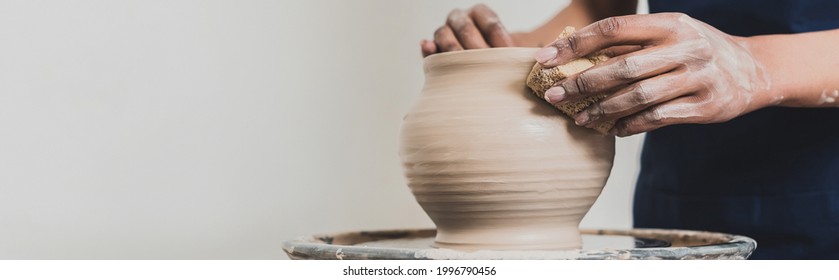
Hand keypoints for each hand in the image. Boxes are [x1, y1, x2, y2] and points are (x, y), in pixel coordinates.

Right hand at [421, 4, 515, 56]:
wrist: (485, 65)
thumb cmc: (501, 57)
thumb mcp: (511, 51)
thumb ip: (516, 51)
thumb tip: (534, 55)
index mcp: (481, 13)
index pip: (490, 24)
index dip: (500, 41)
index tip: (508, 58)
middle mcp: (461, 18)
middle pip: (466, 28)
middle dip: (476, 47)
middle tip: (485, 63)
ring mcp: (444, 31)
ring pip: (443, 34)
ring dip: (452, 48)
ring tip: (460, 61)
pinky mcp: (432, 48)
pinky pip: (427, 47)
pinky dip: (428, 48)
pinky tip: (429, 49)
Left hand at [534, 13, 771, 136]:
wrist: (755, 70)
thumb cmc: (696, 51)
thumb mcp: (670, 35)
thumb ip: (630, 45)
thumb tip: (573, 57)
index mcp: (670, 24)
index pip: (614, 29)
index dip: (576, 44)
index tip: (546, 58)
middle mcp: (686, 47)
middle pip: (622, 67)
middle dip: (582, 83)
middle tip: (555, 96)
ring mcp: (698, 78)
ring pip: (638, 97)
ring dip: (603, 110)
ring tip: (579, 119)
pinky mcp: (706, 107)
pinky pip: (658, 118)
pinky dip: (630, 125)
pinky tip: (612, 129)